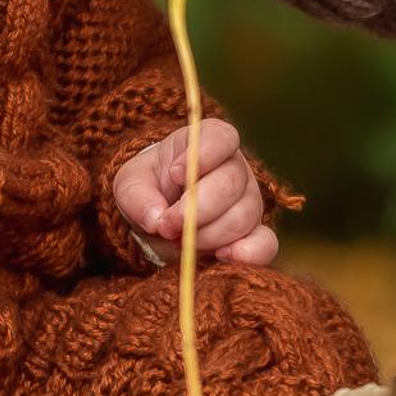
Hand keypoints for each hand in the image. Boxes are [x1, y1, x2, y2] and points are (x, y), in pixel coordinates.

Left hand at [113, 120, 278, 266]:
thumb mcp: (130, 185)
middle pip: (231, 183)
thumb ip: (137, 196)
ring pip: (242, 216)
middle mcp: (235, 168)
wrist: (159, 216)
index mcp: (208, 142)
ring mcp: (248, 201)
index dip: (202, 155)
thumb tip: (156, 219)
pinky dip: (249, 253)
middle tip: (167, 225)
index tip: (175, 174)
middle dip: (197, 209)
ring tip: (179, 241)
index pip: (221, 138)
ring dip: (207, 235)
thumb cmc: (149, 190)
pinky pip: (265, 243)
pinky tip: (223, 257)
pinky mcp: (254, 233)